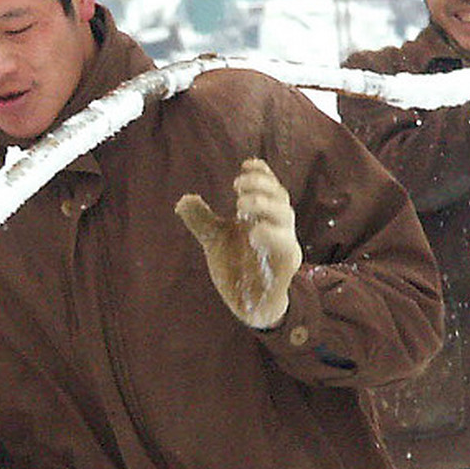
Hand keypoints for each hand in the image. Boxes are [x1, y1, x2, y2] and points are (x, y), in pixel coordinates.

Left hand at [173, 158, 301, 328]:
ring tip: (241, 204)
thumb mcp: (215, 240)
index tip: (245, 164)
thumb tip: (184, 199)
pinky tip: (254, 232)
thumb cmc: (238, 266)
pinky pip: (286, 248)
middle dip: (261, 186)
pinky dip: (272, 237)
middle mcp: (277, 228)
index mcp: (264, 217)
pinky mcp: (285, 267)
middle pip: (279, 198)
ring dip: (265, 206)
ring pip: (285, 218)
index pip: (269, 188)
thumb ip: (202, 220)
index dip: (261, 174)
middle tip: (237, 184)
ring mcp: (283, 246)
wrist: (247, 304)